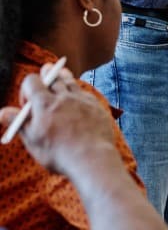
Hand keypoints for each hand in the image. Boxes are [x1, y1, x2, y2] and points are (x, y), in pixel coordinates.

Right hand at [0, 67, 118, 174]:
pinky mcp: (97, 107)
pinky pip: (85, 93)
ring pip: (71, 83)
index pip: (32, 81)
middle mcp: (64, 97)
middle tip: (46, 70)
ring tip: (60, 72)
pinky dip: (79, 92)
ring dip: (64, 77)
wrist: (92, 158)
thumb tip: (2, 111)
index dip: (26, 88)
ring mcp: (83, 101)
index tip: (27, 102)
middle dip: (47, 76)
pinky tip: (78, 94)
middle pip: (53, 78)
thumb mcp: (32, 139)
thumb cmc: (58, 152)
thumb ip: (18, 122)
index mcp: (44, 103)